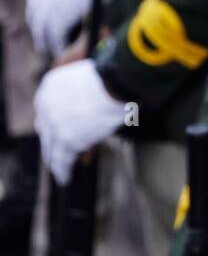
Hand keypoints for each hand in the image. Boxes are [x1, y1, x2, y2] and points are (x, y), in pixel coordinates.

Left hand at [34, 59, 125, 184]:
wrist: (114, 81)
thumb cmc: (111, 77)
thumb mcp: (87, 79)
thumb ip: (80, 93)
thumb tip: (89, 109)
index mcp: (50, 85)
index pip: (46, 108)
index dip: (52, 122)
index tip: (57, 131)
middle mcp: (46, 104)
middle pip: (45, 129)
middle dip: (51, 142)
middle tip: (56, 152)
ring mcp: (55, 123)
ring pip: (51, 148)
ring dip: (54, 161)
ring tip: (59, 172)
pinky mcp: (66, 139)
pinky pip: (62, 160)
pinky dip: (63, 171)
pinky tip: (64, 178)